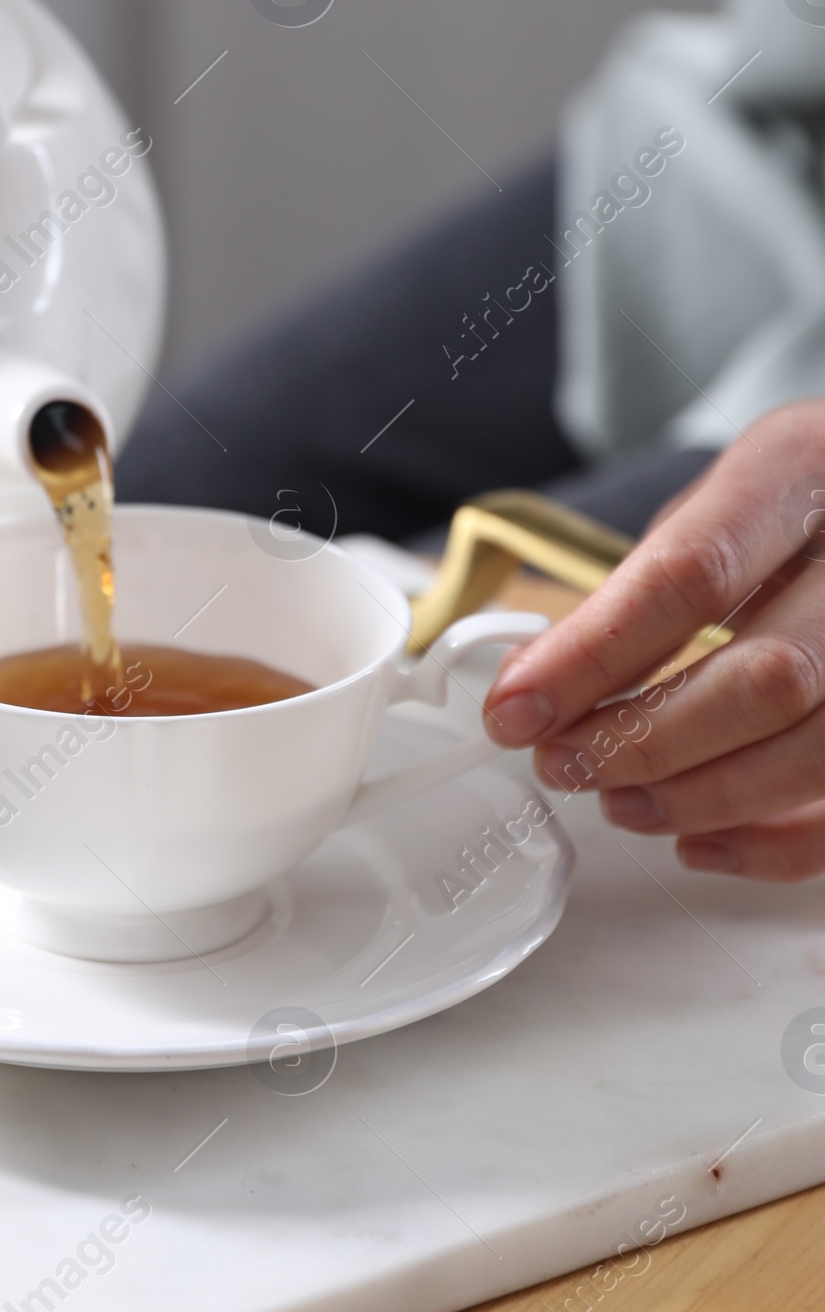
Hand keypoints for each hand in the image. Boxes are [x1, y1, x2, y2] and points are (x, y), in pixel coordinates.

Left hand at [482, 402, 824, 879]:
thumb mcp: (715, 506)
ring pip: (815, 750)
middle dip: (646, 739)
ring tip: (620, 799)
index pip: (689, 575)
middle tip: (565, 763)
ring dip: (702, 796)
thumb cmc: (791, 506)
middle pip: (766, 678)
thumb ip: (636, 588)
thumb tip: (537, 682)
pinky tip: (701, 837)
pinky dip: (770, 843)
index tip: (516, 708)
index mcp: (800, 468)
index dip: (592, 655)